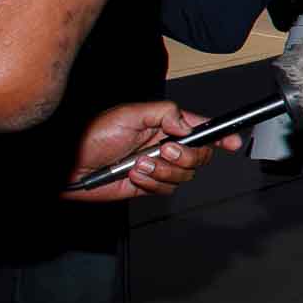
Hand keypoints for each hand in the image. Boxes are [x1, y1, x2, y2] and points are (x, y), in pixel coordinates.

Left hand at [64, 101, 243, 202]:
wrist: (71, 165)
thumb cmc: (94, 135)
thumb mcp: (130, 114)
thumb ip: (165, 113)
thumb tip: (187, 125)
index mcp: (166, 126)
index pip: (201, 129)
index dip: (220, 136)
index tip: (232, 142)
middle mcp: (166, 146)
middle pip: (199, 156)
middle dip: (185, 156)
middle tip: (164, 150)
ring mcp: (159, 167)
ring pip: (184, 175)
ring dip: (162, 171)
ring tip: (139, 164)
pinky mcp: (149, 185)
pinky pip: (166, 188)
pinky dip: (151, 183)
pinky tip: (134, 175)